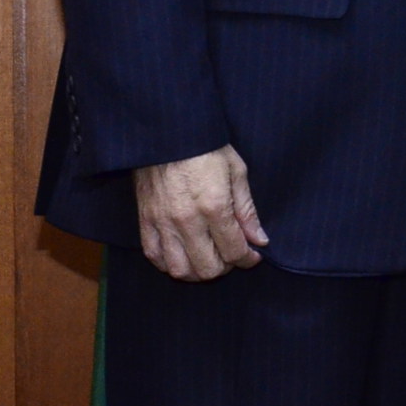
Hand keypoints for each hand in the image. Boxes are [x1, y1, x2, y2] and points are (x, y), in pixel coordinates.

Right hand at [133, 144, 267, 280]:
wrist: (168, 133)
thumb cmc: (207, 148)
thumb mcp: (237, 171)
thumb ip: (247, 210)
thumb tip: (259, 239)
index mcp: (213, 206)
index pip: (233, 250)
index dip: (248, 259)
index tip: (254, 255)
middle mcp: (186, 221)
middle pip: (208, 267)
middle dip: (225, 267)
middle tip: (232, 255)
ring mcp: (163, 223)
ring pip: (179, 270)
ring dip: (197, 271)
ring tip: (209, 259)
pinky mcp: (145, 221)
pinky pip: (154, 256)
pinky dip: (169, 264)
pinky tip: (183, 256)